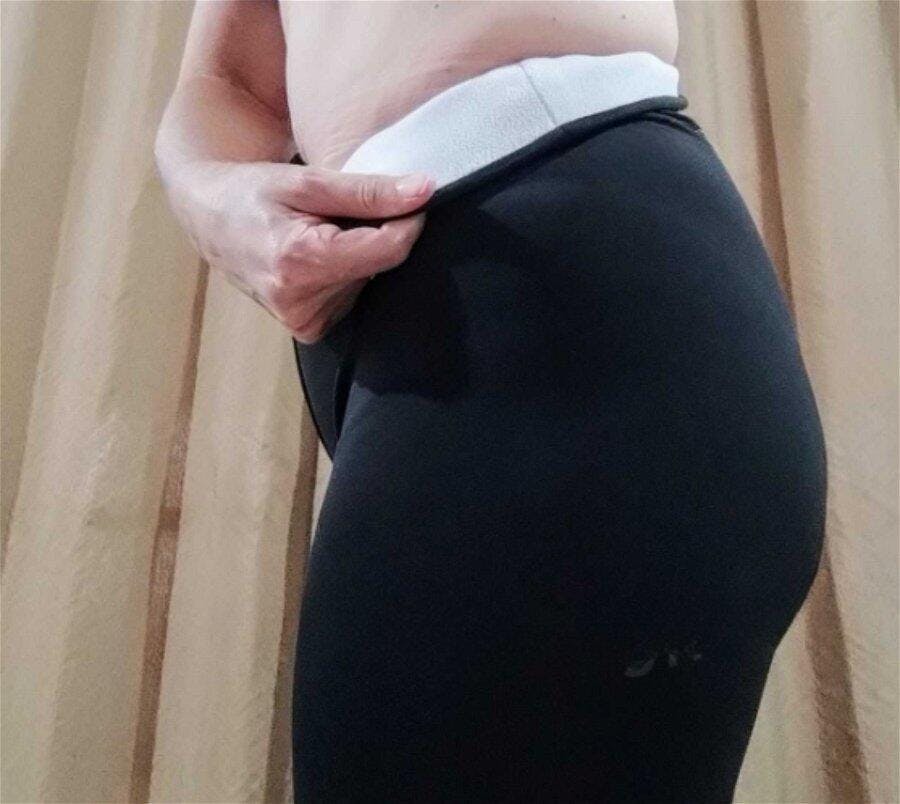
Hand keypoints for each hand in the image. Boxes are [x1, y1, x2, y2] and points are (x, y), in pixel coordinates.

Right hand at [169, 160, 434, 342]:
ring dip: (357, 256)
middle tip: (338, 215)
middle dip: (374, 236)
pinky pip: (351, 298)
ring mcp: (304, 322)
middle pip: (379, 266)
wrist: (209, 220)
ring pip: (367, 282)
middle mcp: (300, 302)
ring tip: (320, 235)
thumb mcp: (307, 181)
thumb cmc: (253, 192)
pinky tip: (317, 260)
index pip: (388, 249)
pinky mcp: (308, 330)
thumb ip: (368, 191)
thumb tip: (425, 191)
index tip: (408, 198)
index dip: (407, 222)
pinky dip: (345, 275)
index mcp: (299, 261)